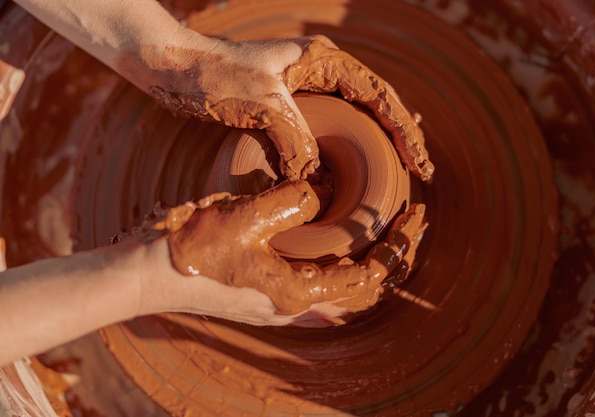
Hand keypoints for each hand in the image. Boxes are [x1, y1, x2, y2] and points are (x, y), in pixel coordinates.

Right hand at [139, 181, 426, 325]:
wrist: (147, 275)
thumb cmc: (193, 253)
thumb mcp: (247, 218)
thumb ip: (292, 201)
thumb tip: (319, 191)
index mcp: (298, 293)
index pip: (369, 275)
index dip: (399, 245)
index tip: (417, 215)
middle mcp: (294, 304)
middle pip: (362, 286)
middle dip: (392, 253)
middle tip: (412, 223)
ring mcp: (279, 301)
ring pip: (341, 286)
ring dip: (368, 260)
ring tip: (385, 231)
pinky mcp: (264, 290)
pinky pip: (316, 280)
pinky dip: (339, 262)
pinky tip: (338, 245)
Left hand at [145, 33, 433, 181]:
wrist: (169, 66)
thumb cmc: (212, 74)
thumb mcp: (263, 104)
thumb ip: (298, 139)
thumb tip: (316, 180)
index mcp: (323, 60)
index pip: (379, 96)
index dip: (405, 131)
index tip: (422, 162)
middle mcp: (319, 70)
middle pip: (375, 105)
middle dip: (401, 136)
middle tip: (421, 170)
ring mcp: (303, 87)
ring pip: (354, 116)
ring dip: (377, 142)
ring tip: (400, 168)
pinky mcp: (285, 105)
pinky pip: (327, 127)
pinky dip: (344, 147)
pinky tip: (351, 165)